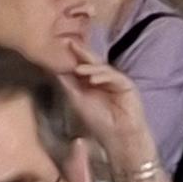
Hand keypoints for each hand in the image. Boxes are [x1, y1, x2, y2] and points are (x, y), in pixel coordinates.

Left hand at [62, 54, 161, 181]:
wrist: (118, 137)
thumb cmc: (99, 122)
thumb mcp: (78, 100)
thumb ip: (69, 85)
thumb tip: (55, 69)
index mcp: (92, 82)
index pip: (82, 66)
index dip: (72, 57)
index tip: (60, 47)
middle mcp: (104, 78)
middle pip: (93, 63)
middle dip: (82, 54)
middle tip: (70, 44)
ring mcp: (116, 80)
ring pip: (103, 68)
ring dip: (90, 68)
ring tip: (78, 70)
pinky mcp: (127, 85)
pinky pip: (114, 76)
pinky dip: (103, 76)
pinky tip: (93, 80)